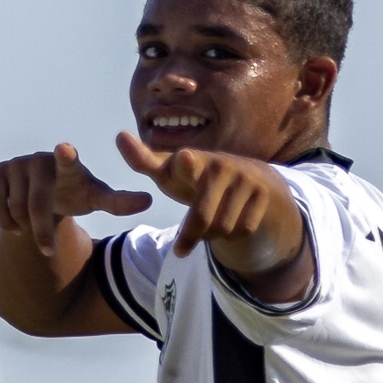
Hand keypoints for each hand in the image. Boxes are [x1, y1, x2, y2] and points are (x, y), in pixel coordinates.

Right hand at [0, 142, 151, 257]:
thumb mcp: (97, 199)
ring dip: (25, 226)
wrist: (46, 192)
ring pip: (15, 208)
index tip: (64, 149)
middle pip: (36, 205)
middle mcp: (42, 160)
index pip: (68, 161)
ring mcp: (18, 164)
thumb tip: (149, 201)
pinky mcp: (0, 170)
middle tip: (48, 249)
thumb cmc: (76, 194)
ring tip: (33, 225)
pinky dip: (5, 222)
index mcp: (69, 166)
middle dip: (41, 232)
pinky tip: (15, 223)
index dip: (66, 157)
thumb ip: (120, 202)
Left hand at [112, 131, 301, 271]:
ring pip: (222, 228)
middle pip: (202, 218)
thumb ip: (144, 160)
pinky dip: (232, 234)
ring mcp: (246, 179)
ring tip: (211, 222)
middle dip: (191, 236)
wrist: (251, 179)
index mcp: (194, 161)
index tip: (182, 158)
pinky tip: (232, 219)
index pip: (186, 165)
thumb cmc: (197, 177)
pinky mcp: (263, 195)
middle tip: (181, 247)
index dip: (184, 164)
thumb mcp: (170, 171)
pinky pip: (242, 230)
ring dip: (212, 234)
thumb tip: (119, 135)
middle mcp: (221, 166)